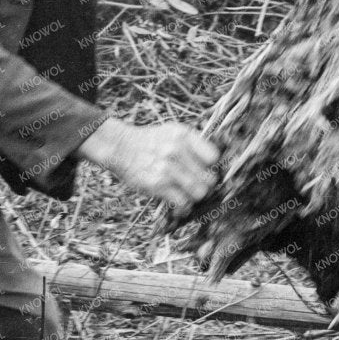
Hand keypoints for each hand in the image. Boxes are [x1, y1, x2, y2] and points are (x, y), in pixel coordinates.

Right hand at [78, 117, 219, 214]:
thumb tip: (218, 163)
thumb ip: (194, 144)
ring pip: (199, 193)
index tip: (205, 169)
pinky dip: (183, 207)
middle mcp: (177, 150)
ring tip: (187, 193)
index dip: (212, 166)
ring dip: (195, 196)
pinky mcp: (157, 185)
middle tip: (197, 184)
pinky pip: (182, 203)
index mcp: (184, 135)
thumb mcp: (173, 132)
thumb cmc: (150, 141)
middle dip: (205, 184)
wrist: (120, 147)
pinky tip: (179, 204)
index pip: (214, 157)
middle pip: (210, 178)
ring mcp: (167, 168)